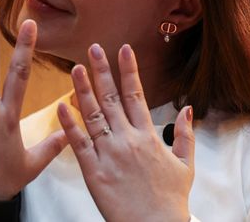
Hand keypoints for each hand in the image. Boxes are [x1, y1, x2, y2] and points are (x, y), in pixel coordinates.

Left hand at [57, 43, 193, 221]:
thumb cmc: (170, 200)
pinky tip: (61, 105)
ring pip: (92, 115)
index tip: (123, 49)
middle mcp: (127, 139)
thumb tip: (188, 109)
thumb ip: (185, 134)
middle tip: (93, 48)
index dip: (128, 70)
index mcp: (148, 136)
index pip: (136, 94)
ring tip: (75, 68)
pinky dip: (69, 124)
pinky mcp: (93, 170)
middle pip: (111, 98)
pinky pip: (79, 143)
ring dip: (82, 90)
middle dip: (102, 71)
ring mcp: (109, 154)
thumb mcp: (186, 165)